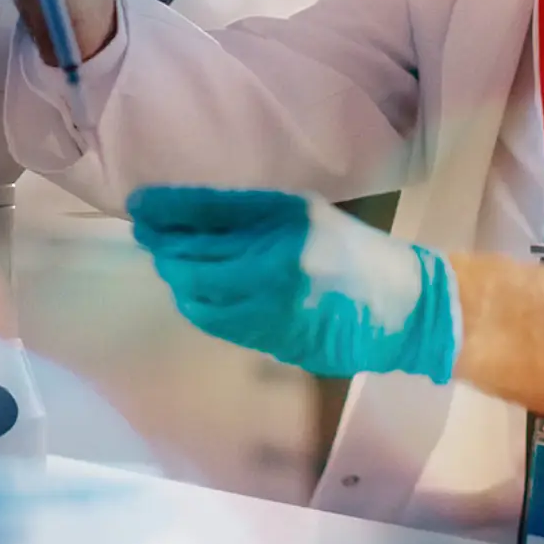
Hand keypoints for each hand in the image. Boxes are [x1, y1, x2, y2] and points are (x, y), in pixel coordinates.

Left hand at [127, 186, 458, 383]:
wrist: (403, 307)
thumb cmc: (353, 250)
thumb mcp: (307, 214)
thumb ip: (252, 214)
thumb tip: (188, 216)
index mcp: (285, 220)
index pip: (205, 210)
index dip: (164, 209)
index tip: (140, 205)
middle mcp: (272, 262)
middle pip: (192, 255)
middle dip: (164, 245)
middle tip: (150, 236)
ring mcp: (270, 306)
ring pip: (196, 294)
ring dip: (177, 278)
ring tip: (173, 265)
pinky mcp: (271, 339)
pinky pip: (216, 322)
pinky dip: (199, 305)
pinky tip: (198, 295)